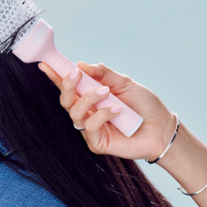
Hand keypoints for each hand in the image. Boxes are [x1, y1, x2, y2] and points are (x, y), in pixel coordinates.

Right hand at [39, 61, 175, 160]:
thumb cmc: (143, 104)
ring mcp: (90, 128)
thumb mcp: (124, 82)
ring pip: (74, 112)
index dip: (55, 75)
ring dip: (88, 99)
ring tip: (107, 93)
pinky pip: (89, 127)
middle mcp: (86, 111)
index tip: (45, 64)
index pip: (68, 86)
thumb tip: (80, 64)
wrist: (161, 127)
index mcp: (90, 96)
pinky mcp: (97, 142)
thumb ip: (103, 73)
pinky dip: (101, 115)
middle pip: (65, 99)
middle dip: (67, 85)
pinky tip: (116, 110)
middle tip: (77, 75)